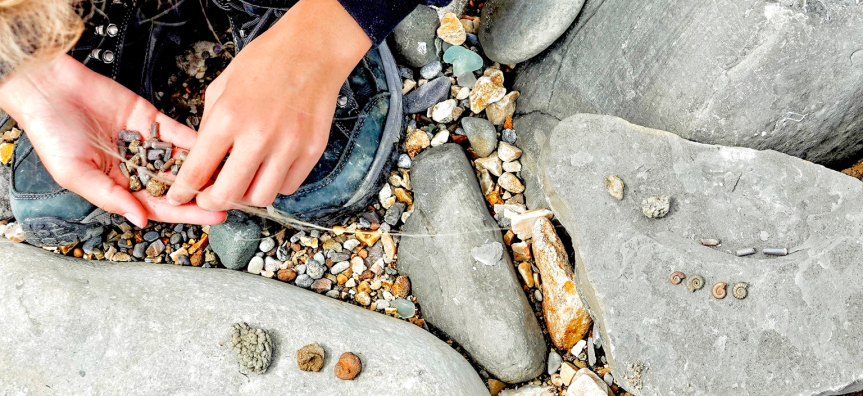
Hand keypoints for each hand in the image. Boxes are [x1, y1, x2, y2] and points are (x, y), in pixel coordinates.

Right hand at [0, 54, 226, 227]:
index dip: (187, 213)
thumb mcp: (75, 173)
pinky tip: (218, 148)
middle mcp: (136, 167)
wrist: (48, 89)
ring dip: (207, 168)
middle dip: (205, 193)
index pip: (160, 205)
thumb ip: (109, 196)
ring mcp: (146, 143)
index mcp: (119, 185)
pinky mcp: (151, 119)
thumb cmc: (51, 134)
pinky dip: (197, 140)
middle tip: (233, 198)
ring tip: (232, 175)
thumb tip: (140, 219)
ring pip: (182, 159)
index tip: (214, 216)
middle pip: (178, 186)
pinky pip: (178, 133)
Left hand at [166, 0, 371, 210]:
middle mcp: (258, 136)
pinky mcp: (312, 151)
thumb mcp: (222, 86)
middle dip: (212, 201)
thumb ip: (210, 125)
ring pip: (261, 198)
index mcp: (229, 117)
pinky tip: (270, 169)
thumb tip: (204, 158)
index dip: (183, 191)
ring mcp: (289, 146)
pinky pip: (288, 186)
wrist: (312, 50)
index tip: (179, 197)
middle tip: (210, 196)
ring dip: (247, 196)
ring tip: (243, 181)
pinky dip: (275, 184)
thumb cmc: (266, 62)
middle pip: (228, 195)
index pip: (197, 170)